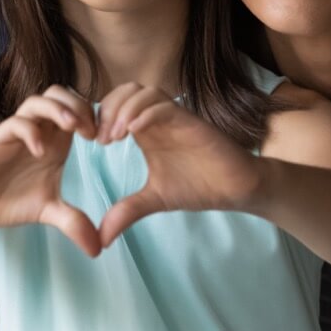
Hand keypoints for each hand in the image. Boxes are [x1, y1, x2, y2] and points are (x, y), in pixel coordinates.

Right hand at [0, 86, 101, 255]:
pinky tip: (41, 152)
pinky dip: (31, 131)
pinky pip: (15, 123)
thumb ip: (74, 222)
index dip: (95, 116)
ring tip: (73, 128)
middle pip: (61, 93)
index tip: (107, 140)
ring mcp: (16, 133)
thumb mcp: (49, 212)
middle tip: (92, 132)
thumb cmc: (10, 201)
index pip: (78, 107)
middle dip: (80, 105)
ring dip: (58, 109)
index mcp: (55, 139)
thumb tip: (98, 250)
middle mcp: (38, 130)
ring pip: (38, 100)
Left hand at [95, 83, 264, 247]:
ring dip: (125, 109)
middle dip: (108, 109)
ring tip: (116, 137)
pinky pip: (166, 106)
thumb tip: (99, 240)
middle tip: (101, 139)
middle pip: (126, 90)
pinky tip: (134, 133)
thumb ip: (126, 212)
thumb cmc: (198, 186)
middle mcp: (159, 119)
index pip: (116, 104)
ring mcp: (176, 118)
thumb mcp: (154, 200)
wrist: (236, 189)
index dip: (100, 117)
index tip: (93, 142)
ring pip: (145, 92)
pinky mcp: (193, 122)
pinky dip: (146, 114)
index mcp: (147, 130)